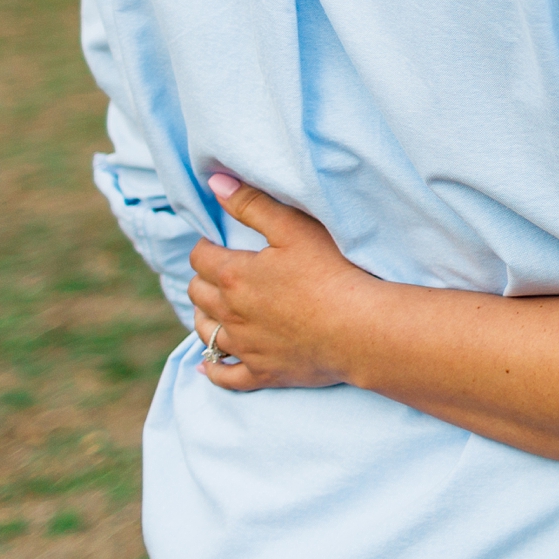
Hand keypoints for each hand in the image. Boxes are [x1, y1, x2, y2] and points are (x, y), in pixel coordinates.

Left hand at [187, 174, 382, 392]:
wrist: (359, 329)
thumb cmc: (332, 272)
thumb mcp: (294, 228)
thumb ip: (253, 204)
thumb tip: (215, 183)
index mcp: (235, 276)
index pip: (202, 258)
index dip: (206, 247)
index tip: (216, 242)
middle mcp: (230, 314)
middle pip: (199, 294)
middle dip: (204, 280)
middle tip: (218, 272)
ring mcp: (245, 346)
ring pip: (206, 333)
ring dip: (204, 318)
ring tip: (212, 309)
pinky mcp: (262, 372)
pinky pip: (224, 375)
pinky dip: (211, 369)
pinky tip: (206, 364)